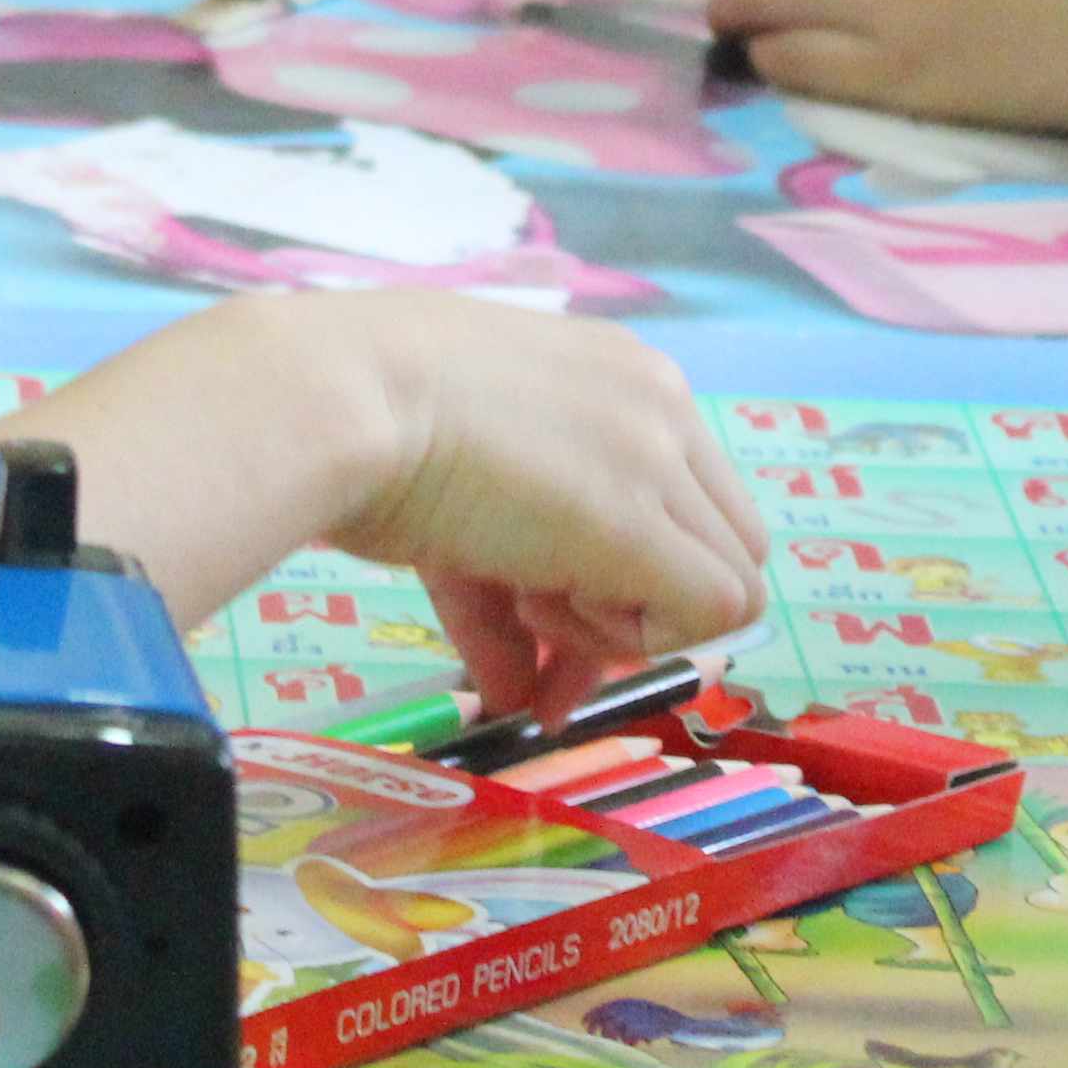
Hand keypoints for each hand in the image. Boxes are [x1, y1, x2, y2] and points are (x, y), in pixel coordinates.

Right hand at [291, 295, 772, 714]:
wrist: (336, 395)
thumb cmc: (365, 419)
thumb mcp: (459, 500)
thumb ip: (502, 592)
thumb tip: (517, 692)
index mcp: (618, 374)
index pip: (681, 496)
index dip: (631, 570)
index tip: (549, 611)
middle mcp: (659, 404)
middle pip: (721, 540)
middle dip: (647, 607)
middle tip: (547, 627)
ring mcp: (659, 458)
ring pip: (732, 581)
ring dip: (636, 625)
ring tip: (533, 609)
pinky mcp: (641, 523)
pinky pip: (711, 611)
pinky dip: (637, 641)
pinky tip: (542, 611)